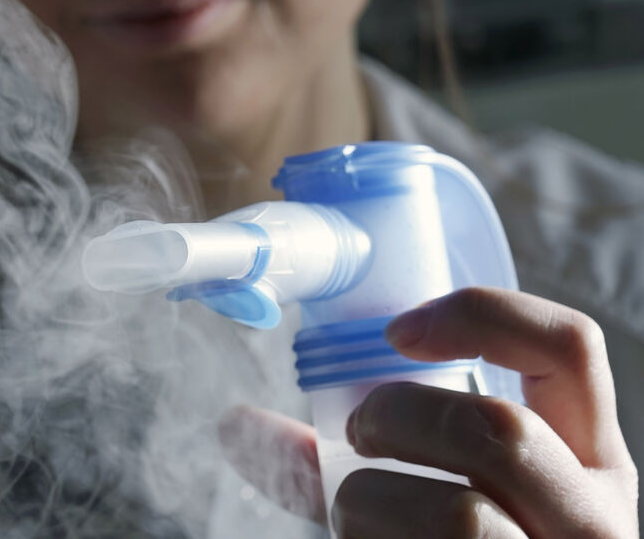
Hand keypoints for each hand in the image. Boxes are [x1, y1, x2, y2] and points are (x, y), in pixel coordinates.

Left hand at [220, 288, 638, 536]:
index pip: (568, 346)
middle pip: (500, 429)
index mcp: (590, 461)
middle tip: (355, 433)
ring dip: (371, 507)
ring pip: (462, 518)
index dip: (482, 316)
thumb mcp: (452, 496)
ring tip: (351, 514)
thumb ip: (358, 456)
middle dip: (399, 418)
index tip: (396, 333)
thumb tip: (238, 425)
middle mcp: (597, 518)